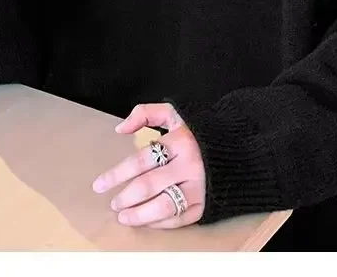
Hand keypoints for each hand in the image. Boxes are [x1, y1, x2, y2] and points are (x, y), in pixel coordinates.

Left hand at [92, 103, 205, 228]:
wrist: (237, 147)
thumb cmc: (199, 131)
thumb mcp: (174, 113)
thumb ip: (145, 113)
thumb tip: (120, 128)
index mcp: (180, 141)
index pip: (140, 161)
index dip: (116, 174)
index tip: (99, 184)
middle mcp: (189, 165)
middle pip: (148, 185)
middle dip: (125, 197)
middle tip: (113, 202)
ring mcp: (198, 187)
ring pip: (162, 207)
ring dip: (139, 215)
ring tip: (124, 217)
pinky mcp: (205, 204)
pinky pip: (179, 219)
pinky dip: (159, 223)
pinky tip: (146, 221)